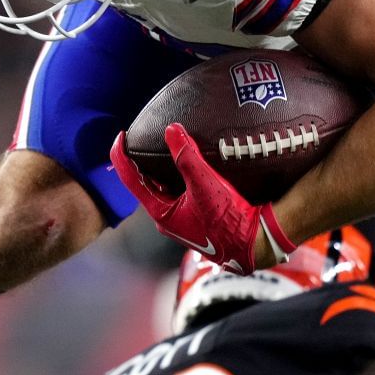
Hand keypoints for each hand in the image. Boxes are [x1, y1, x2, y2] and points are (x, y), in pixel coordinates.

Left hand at [110, 124, 291, 273]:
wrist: (253, 244)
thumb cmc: (229, 221)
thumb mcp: (206, 184)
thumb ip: (187, 156)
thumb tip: (172, 130)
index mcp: (161, 213)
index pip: (131, 180)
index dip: (121, 157)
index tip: (120, 137)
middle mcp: (166, 219)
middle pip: (144, 184)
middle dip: (139, 163)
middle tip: (138, 139)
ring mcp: (180, 220)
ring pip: (162, 189)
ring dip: (159, 170)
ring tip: (159, 149)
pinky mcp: (194, 218)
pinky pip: (177, 193)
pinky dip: (175, 178)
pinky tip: (184, 167)